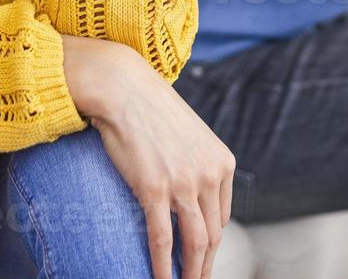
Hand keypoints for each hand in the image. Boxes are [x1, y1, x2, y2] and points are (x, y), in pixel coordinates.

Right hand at [62, 35, 235, 278]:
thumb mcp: (188, 135)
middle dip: (204, 265)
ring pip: (194, 243)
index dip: (211, 242)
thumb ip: (196, 163)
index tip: (200, 257)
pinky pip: (163, 239)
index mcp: (222, 162)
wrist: (124, 87)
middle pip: (212, 234)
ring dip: (190, 273)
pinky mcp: (155, 189)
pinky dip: (163, 267)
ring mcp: (184, 183)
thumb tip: (189, 191)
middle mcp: (209, 174)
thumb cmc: (150, 109)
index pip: (223, 217)